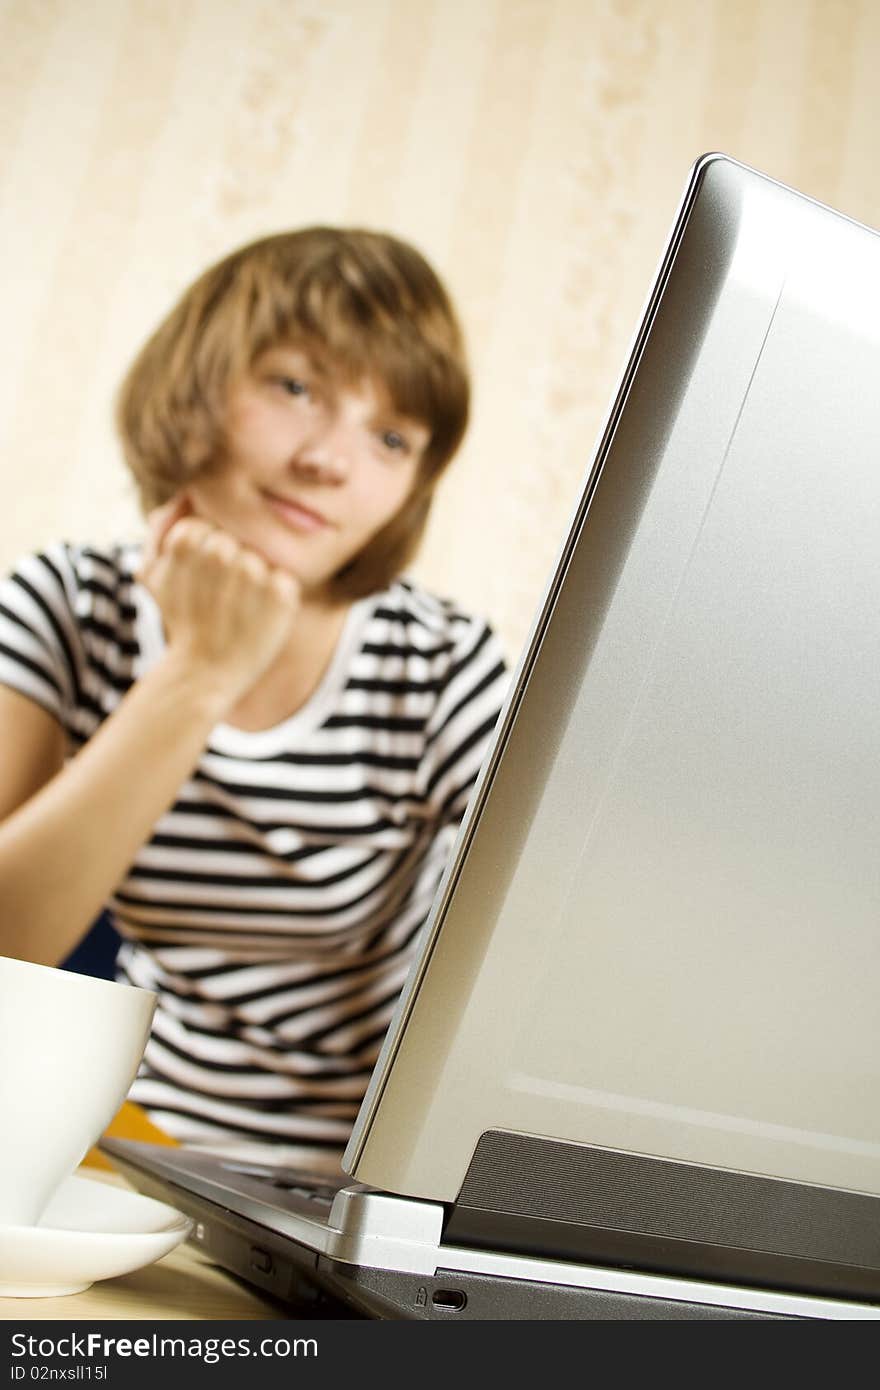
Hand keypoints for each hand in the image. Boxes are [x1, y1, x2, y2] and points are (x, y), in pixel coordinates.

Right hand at [137, 495, 300, 711]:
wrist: (204, 675)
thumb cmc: (183, 622)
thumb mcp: (157, 578)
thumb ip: (162, 532)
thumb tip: (184, 498)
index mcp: (186, 540)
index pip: (206, 529)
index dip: (202, 559)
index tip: (197, 586)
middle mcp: (220, 553)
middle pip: (234, 542)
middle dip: (228, 568)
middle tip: (217, 602)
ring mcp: (253, 573)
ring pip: (260, 559)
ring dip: (252, 583)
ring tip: (236, 612)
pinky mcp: (283, 595)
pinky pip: (285, 579)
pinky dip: (277, 599)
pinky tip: (258, 619)